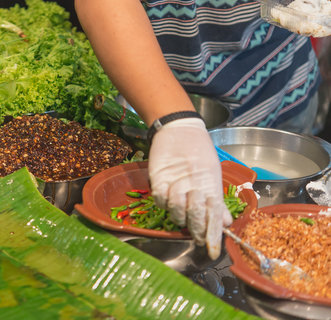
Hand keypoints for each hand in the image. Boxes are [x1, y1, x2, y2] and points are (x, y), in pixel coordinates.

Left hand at [148, 117, 231, 259]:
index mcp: (207, 197)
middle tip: (196, 219)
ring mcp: (174, 194)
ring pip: (175, 213)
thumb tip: (227, 223)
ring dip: (180, 205)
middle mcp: (191, 200)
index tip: (212, 253)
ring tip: (184, 188)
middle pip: (193, 222)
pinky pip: (160, 201)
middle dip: (196, 225)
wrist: (179, 132)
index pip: (211, 223)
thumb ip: (216, 201)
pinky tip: (169, 184)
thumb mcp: (212, 174)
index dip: (211, 239)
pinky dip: (164, 196)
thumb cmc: (199, 151)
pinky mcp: (158, 187)